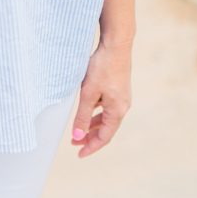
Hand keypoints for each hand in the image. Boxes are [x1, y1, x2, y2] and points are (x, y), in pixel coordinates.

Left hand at [71, 39, 132, 157]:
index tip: (79, 154)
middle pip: (105, 130)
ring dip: (92, 126)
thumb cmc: (103, 67)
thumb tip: (78, 137)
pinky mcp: (118, 90)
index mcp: (117, 111)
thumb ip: (82, 117)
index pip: (104, 137)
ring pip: (105, 119)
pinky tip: (86, 112)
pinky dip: (95, 114)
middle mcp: (122, 106)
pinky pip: (106, 109)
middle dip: (90, 138)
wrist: (116, 43)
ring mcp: (121, 98)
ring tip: (78, 131)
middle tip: (74, 144)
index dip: (91, 147)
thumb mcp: (88, 94)